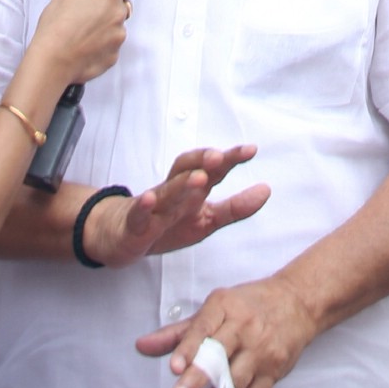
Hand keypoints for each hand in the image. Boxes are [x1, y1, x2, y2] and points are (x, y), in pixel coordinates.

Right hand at [28, 0, 136, 88]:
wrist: (52, 60)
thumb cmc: (56, 26)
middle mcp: (118, 14)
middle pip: (122, 5)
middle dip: (110, 6)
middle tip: (89, 11)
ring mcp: (118, 36)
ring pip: (117, 26)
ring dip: (106, 26)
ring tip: (83, 32)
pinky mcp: (114, 55)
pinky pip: (112, 45)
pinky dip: (102, 44)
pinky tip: (85, 45)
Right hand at [88, 145, 269, 266]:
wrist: (122, 236)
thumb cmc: (167, 224)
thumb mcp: (206, 219)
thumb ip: (235, 208)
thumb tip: (266, 190)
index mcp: (191, 189)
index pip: (211, 168)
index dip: (229, 158)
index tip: (250, 150)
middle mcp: (173, 191)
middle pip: (187, 170)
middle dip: (203, 161)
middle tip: (221, 158)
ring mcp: (153, 207)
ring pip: (166, 191)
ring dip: (181, 184)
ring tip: (199, 178)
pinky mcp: (134, 226)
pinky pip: (138, 215)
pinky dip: (142, 206)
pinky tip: (148, 199)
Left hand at [136, 268, 313, 387]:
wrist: (297, 303)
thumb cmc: (249, 305)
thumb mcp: (214, 309)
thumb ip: (177, 333)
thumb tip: (141, 346)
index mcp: (225, 307)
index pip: (203, 328)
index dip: (188, 349)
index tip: (174, 368)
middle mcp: (244, 326)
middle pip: (219, 357)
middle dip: (197, 379)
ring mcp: (262, 349)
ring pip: (236, 382)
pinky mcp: (275, 369)